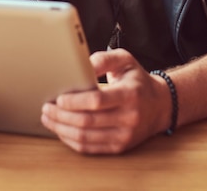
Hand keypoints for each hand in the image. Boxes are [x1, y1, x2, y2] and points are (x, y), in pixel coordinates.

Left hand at [41, 48, 170, 153]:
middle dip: (62, 116)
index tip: (59, 98)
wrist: (160, 105)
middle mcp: (129, 117)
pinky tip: (62, 130)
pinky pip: (90, 148)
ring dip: (62, 129)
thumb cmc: (137, 80)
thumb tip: (84, 64)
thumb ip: (104, 59)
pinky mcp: (119, 147)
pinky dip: (72, 141)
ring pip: (86, 137)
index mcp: (129, 94)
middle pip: (88, 121)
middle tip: (46, 108)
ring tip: (49, 119)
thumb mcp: (125, 60)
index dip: (75, 101)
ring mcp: (124, 135)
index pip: (98, 101)